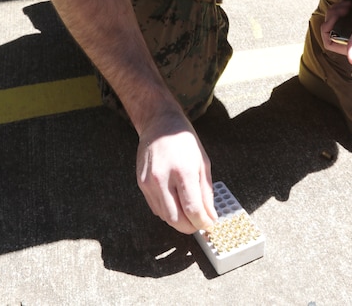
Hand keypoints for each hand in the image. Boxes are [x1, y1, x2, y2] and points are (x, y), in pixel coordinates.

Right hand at [136, 109, 217, 233]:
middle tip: (199, 225)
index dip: (202, 222)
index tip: (209, 224)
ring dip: (179, 221)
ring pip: (164, 216)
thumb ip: (206, 192)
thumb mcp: (203, 162)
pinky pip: (156, 207)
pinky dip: (168, 211)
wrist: (160, 124)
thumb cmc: (185, 141)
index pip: (192, 209)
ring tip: (189, 214)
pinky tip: (176, 203)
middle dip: (190, 227)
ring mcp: (149, 182)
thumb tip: (210, 216)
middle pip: (176, 219)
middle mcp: (163, 178)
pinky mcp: (141, 184)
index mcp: (183, 171)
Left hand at [321, 0, 351, 66]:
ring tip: (349, 4)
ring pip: (332, 21)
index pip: (329, 43)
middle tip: (345, 7)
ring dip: (337, 9)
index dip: (328, 29)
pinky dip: (340, 6)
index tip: (336, 16)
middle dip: (333, 16)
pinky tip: (349, 2)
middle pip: (329, 30)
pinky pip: (337, 14)